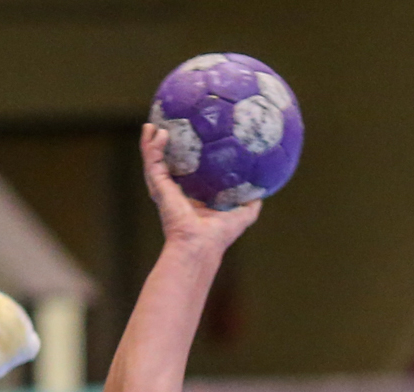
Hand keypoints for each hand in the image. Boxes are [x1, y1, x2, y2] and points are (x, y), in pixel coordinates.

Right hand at [139, 123, 260, 255]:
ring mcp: (164, 189)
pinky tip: (158, 132)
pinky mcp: (158, 186)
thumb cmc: (219, 235)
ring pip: (153, 160)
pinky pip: (153, 160)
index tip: (188, 140)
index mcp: (190, 198)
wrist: (201, 244)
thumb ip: (251, 201)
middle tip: (165, 129)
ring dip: (151, 142)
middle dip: (162, 148)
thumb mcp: (242, 214)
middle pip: (165, 164)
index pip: (185, 174)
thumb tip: (262, 188)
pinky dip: (152, 146)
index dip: (185, 158)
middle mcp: (174, 193)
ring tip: (152, 126)